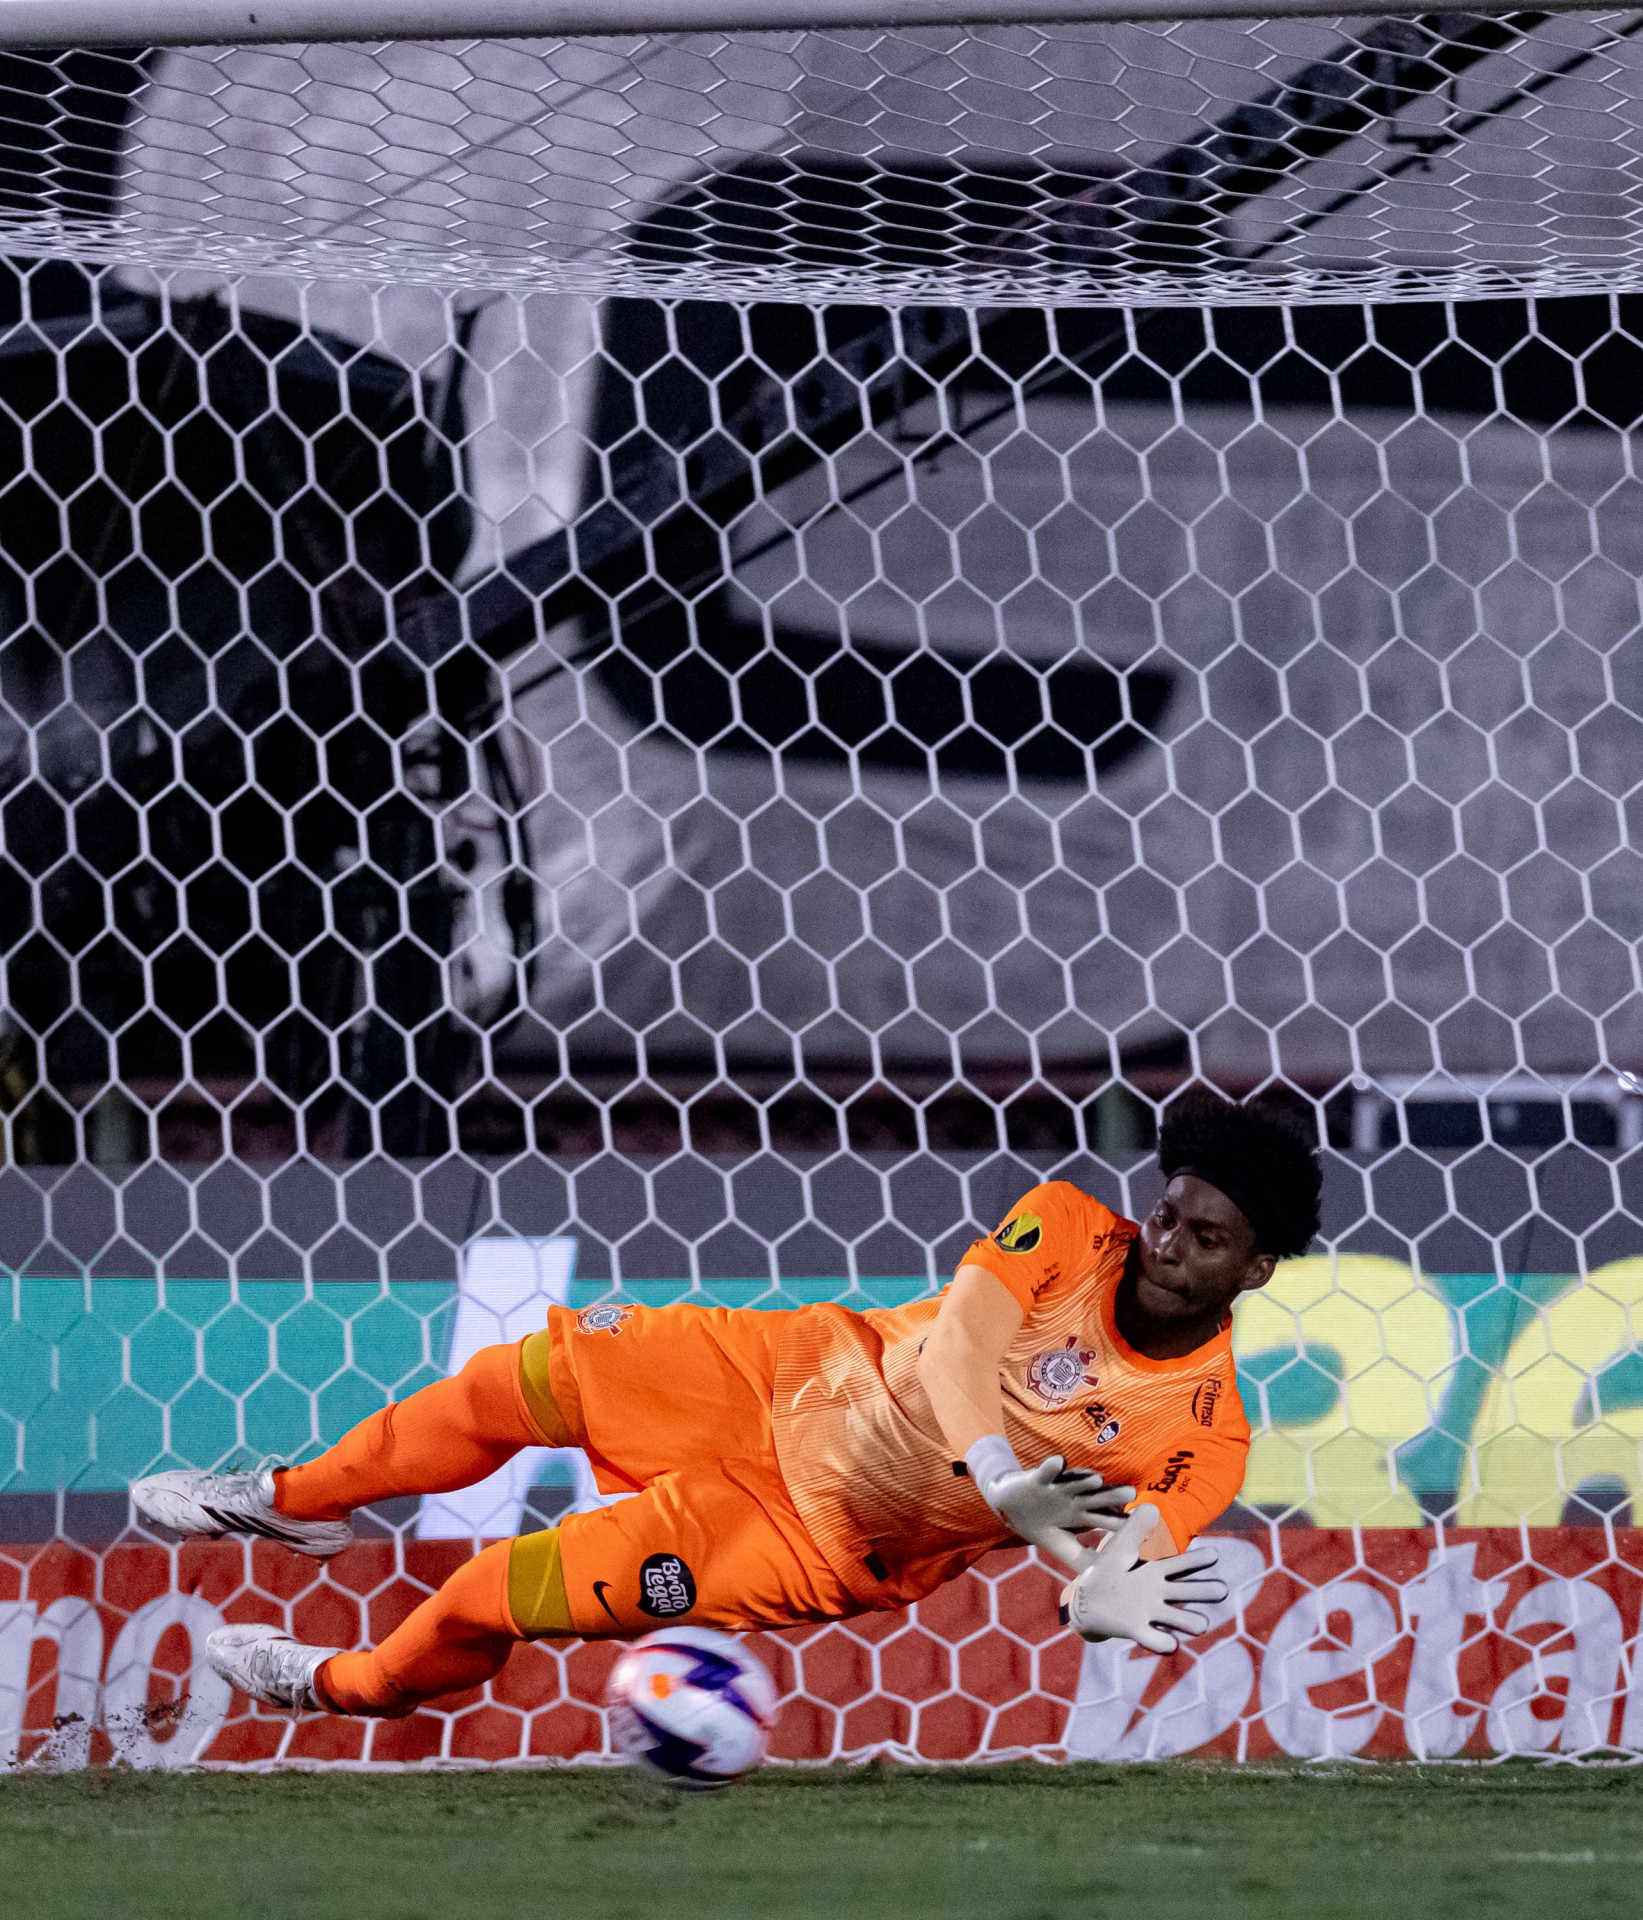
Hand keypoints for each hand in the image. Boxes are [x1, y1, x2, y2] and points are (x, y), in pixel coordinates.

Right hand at [967, 1440, 1134, 1571]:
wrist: (1010, 1505)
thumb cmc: (1042, 1524)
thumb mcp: (1063, 1545)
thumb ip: (1083, 1559)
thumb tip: (1103, 1581)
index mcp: (1082, 1515)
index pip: (1105, 1518)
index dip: (1120, 1521)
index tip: (1137, 1523)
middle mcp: (1074, 1499)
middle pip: (1096, 1497)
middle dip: (1112, 1495)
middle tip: (1131, 1492)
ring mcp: (1058, 1488)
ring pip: (1075, 1482)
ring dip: (1085, 1480)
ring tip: (1098, 1479)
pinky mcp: (1039, 1478)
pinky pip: (1046, 1471)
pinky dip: (1051, 1467)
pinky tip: (1058, 1463)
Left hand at [1056, 1504, 1227, 1653]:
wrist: (1087, 1600)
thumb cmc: (1107, 1570)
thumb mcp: (1120, 1545)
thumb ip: (1135, 1527)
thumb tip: (1152, 1507)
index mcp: (1155, 1572)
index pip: (1179, 1565)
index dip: (1196, 1560)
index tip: (1214, 1554)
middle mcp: (1158, 1594)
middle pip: (1185, 1593)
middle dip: (1203, 1591)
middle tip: (1222, 1590)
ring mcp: (1149, 1613)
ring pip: (1176, 1619)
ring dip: (1189, 1622)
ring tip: (1202, 1624)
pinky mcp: (1136, 1630)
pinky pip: (1153, 1639)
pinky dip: (1162, 1642)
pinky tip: (1171, 1644)